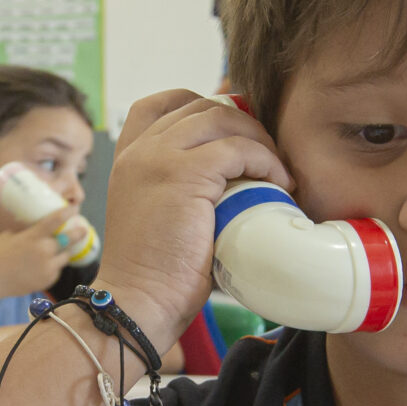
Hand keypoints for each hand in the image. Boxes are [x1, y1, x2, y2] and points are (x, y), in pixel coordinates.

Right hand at [0, 206, 84, 302]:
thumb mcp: (10, 235)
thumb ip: (27, 231)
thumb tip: (36, 225)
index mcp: (32, 237)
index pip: (55, 221)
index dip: (67, 212)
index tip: (74, 208)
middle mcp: (43, 251)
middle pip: (68, 239)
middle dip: (78, 233)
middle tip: (83, 229)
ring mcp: (46, 268)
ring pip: (65, 257)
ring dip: (66, 251)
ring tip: (67, 247)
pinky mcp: (47, 281)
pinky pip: (56, 270)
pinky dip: (55, 265)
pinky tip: (49, 263)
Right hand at [90, 91, 292, 348]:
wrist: (137, 302)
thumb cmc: (154, 274)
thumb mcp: (158, 214)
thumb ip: (181, 187)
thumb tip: (233, 177)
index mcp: (128, 157)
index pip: (162, 103)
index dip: (203, 104)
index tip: (236, 129)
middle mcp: (140, 150)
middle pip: (200, 105)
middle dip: (242, 122)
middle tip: (268, 153)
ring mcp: (159, 158)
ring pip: (222, 119)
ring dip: (258, 140)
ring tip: (277, 170)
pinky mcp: (185, 175)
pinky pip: (238, 149)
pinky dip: (266, 161)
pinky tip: (278, 183)